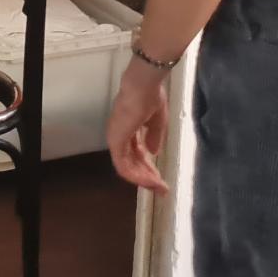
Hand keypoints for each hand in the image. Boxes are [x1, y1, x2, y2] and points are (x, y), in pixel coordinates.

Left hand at [107, 58, 171, 194]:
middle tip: (162, 189)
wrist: (143, 86)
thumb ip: (153, 137)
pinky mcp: (115, 141)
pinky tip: (151, 182)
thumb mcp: (156, 121)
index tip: (161, 180)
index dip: (148, 167)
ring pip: (127, 167)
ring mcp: (115, 138)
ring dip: (144, 179)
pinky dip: (137, 176)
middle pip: (132, 162)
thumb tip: (153, 152)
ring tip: (159, 188)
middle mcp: (119, 135)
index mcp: (127, 128)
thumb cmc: (150, 98)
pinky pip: (124, 166)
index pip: (136, 153)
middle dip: (147, 177)